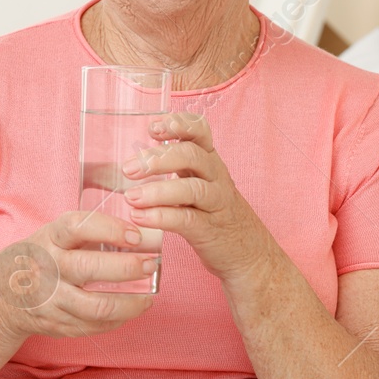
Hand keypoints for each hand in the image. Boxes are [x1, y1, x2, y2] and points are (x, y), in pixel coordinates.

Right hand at [0, 211, 157, 345]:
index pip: (77, 227)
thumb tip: (140, 233)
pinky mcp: (57, 323)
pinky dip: (118, 319)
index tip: (137, 235)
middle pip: (90, 268)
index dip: (110, 229)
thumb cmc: (39, 258)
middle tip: (152, 264)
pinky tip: (130, 310)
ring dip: (130, 303)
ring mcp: (50, 299)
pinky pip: (94, 325)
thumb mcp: (53, 236)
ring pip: (97, 306)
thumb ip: (87, 233)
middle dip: (127, 267)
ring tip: (149, 297)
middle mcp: (47, 268)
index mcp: (48, 239)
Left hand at [120, 112, 273, 280]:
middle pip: (192, 156)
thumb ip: (176, 168)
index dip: (179, 125)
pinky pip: (187, 219)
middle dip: (158, 158)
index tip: (153, 128)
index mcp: (210, 162)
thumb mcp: (200, 183)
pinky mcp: (210, 230)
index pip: (200, 132)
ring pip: (191, 189)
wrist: (249, 253)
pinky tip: (139, 217)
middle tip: (128, 168)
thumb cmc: (216, 214)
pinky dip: (161, 217)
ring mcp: (216, 204)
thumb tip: (134, 158)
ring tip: (131, 197)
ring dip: (157, 191)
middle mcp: (216, 178)